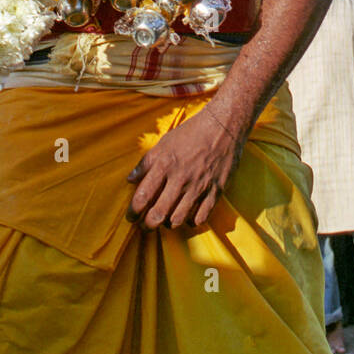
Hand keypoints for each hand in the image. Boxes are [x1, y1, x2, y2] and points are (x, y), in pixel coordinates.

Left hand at [126, 106, 244, 230]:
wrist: (223, 126)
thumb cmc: (191, 133)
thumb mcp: (164, 142)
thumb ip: (146, 162)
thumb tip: (130, 179)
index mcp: (165, 164)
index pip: (143, 196)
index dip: (133, 211)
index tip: (130, 217)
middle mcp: (180, 178)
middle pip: (159, 213)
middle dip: (147, 225)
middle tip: (144, 227)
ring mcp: (199, 186)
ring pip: (178, 219)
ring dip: (168, 225)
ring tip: (164, 222)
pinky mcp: (215, 191)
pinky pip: (201, 217)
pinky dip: (191, 222)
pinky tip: (187, 218)